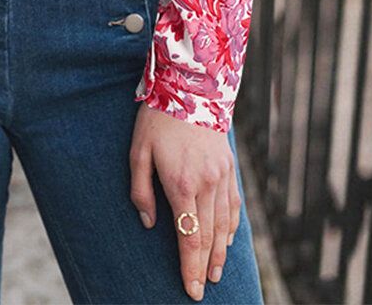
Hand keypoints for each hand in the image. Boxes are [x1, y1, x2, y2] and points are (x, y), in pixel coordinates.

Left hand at [129, 105, 240, 301]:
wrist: (191, 87)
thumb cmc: (157, 120)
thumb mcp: (138, 151)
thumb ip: (141, 190)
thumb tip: (147, 222)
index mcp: (182, 184)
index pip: (188, 236)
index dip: (189, 266)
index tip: (190, 289)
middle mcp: (207, 184)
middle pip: (208, 236)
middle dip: (204, 267)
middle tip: (200, 290)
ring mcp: (221, 176)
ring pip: (224, 224)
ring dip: (219, 252)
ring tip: (214, 273)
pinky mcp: (229, 167)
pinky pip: (233, 206)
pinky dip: (231, 228)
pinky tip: (226, 241)